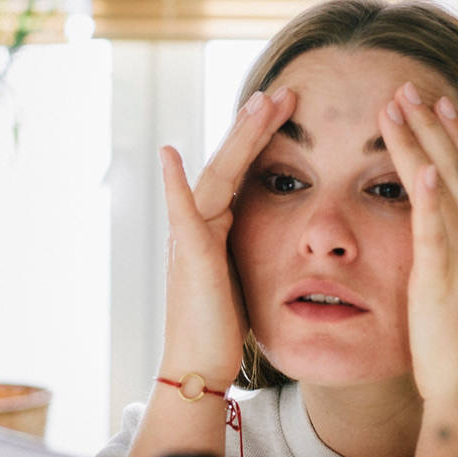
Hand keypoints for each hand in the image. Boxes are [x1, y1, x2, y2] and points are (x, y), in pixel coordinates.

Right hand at [155, 86, 295, 383]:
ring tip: (261, 105)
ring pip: (215, 176)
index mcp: (217, 225)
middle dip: (255, 126)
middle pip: (231, 162)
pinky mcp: (189, 257)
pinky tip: (169, 155)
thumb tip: (280, 231)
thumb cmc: (224, 327)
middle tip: (282, 91)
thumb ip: (253, 245)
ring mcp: (190, 237)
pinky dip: (174, 184)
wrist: (199, 365)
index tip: (287, 107)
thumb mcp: (247, 275)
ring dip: (237, 139)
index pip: (243, 170)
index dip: (263, 137)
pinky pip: (180, 214)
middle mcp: (199, 223)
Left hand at [380, 82, 457, 456]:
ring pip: (444, 186)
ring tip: (398, 107)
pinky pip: (436, 231)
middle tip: (410, 87)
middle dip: (435, 124)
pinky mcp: (445, 279)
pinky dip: (430, 197)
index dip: (456, 134)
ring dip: (422, 143)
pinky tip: (421, 169)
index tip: (438, 101)